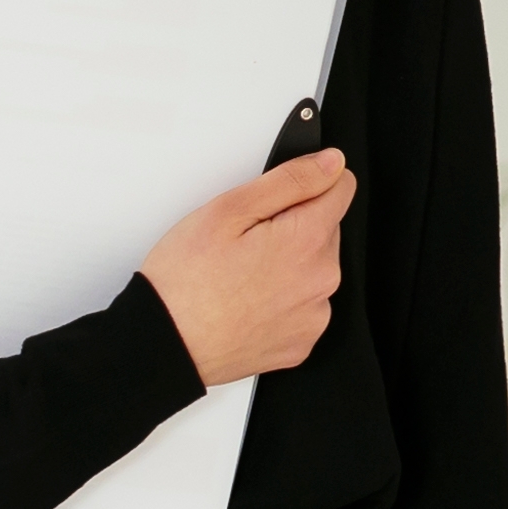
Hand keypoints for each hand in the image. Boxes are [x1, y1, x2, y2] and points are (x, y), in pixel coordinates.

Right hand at [140, 151, 353, 385]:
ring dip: (289, 264)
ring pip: (314, 269)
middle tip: (245, 241)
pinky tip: (247, 302)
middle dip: (293, 226)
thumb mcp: (229, 210)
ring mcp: (314, 317)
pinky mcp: (302, 343)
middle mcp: (322, 281)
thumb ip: (290, 181)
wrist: (166, 344)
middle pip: (325, 230)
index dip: (309, 183)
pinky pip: (303, 307)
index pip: (341, 188)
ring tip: (241, 274)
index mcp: (307, 240)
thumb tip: (331, 164)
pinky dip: (282, 300)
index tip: (280, 197)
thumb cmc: (186, 281)